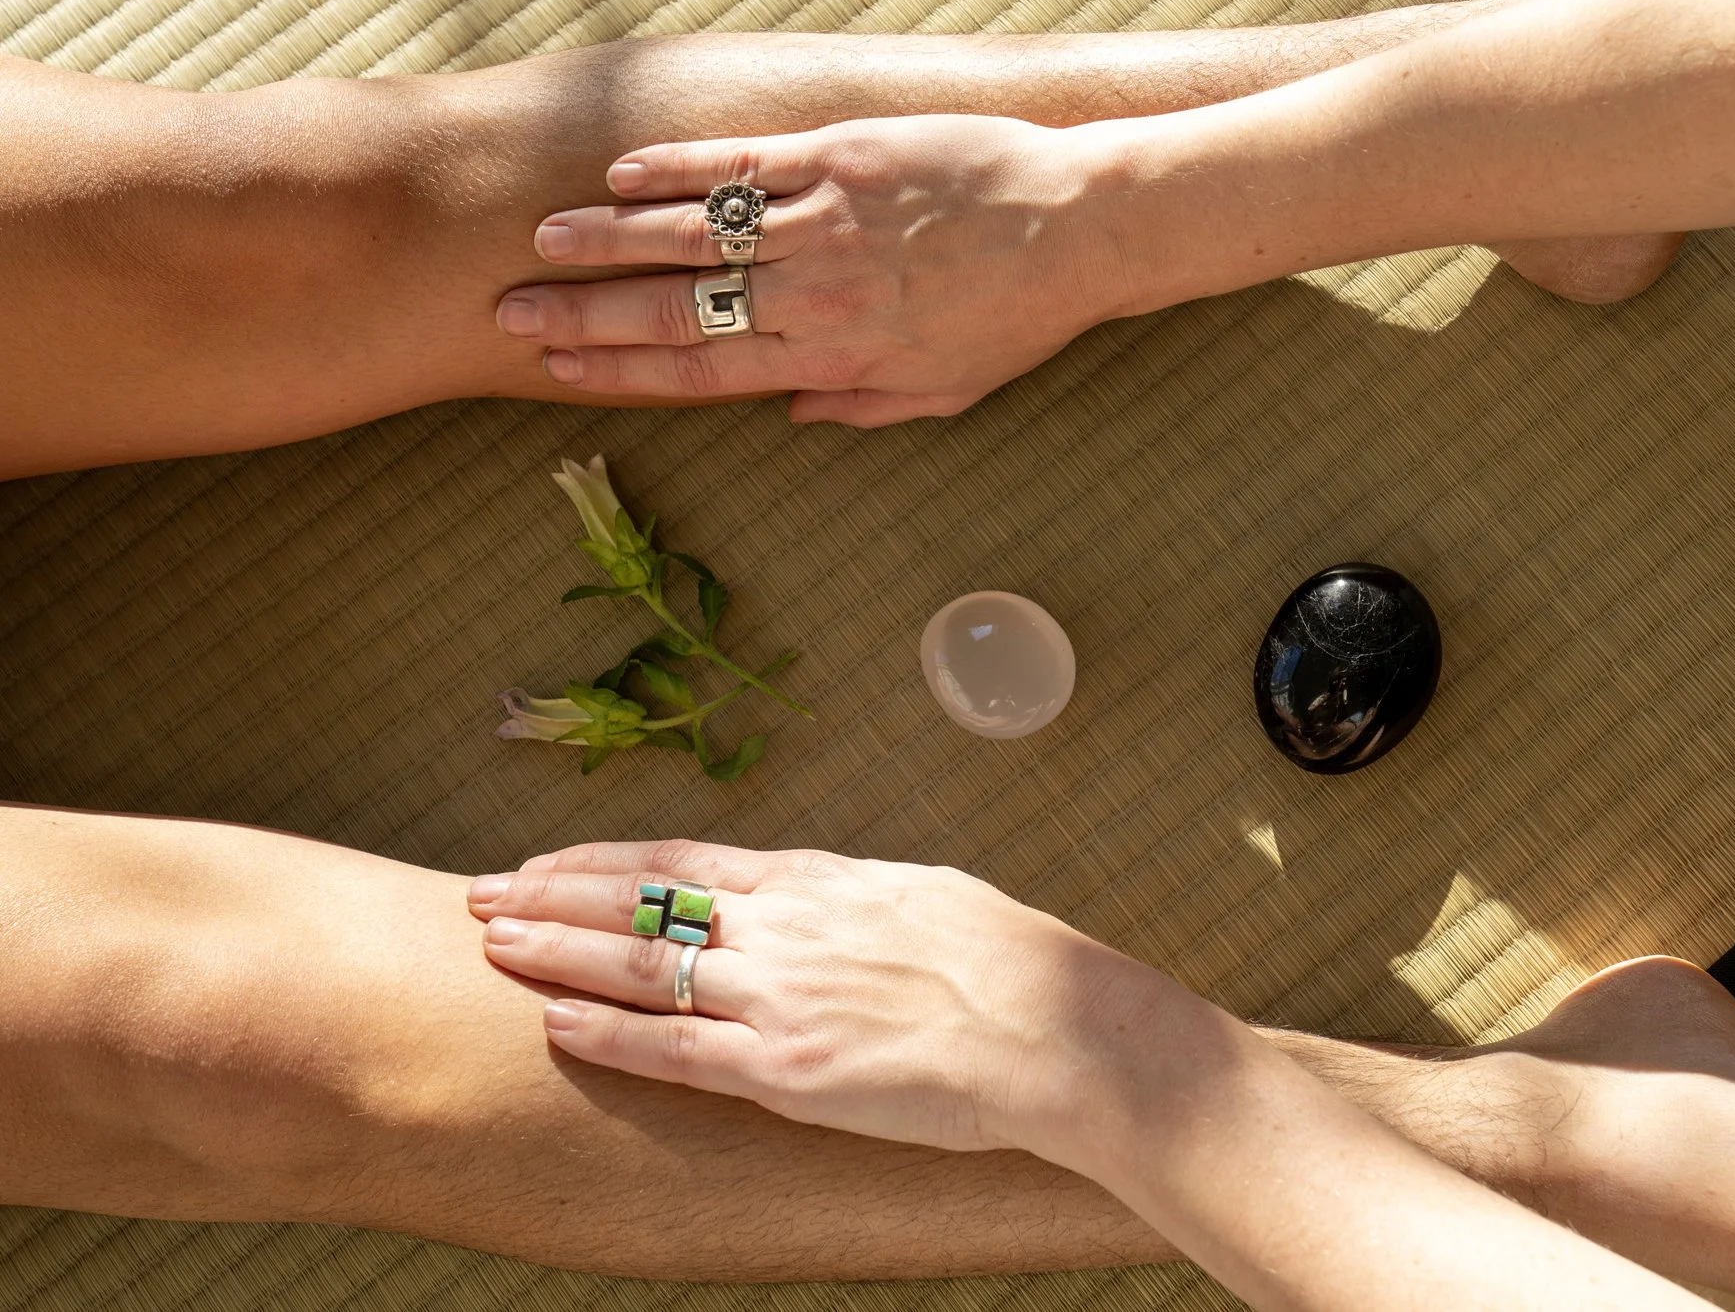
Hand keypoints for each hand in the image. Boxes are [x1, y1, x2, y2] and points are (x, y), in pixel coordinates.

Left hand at [465, 839, 1186, 1154]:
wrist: (1057, 1028)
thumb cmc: (1013, 959)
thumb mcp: (923, 895)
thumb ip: (851, 898)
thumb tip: (816, 897)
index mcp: (818, 881)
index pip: (683, 858)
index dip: (605, 860)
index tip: (550, 862)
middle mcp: (784, 928)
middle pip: (643, 901)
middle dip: (554, 896)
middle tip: (485, 893)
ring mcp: (781, 997)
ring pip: (643, 965)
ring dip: (559, 951)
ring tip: (491, 944)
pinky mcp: (791, 1069)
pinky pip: (678, 1049)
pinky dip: (610, 1034)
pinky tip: (555, 1023)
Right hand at [494, 116, 1133, 426]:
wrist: (1080, 228)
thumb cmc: (1018, 318)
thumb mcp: (946, 393)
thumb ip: (862, 409)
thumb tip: (789, 415)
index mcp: (832, 360)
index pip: (700, 371)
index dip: (619, 371)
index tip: (558, 367)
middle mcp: (812, 296)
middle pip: (674, 308)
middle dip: (584, 314)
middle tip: (511, 310)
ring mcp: (822, 221)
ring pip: (693, 234)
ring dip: (610, 239)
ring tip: (545, 243)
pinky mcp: (842, 155)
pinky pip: (742, 166)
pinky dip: (679, 168)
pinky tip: (625, 173)